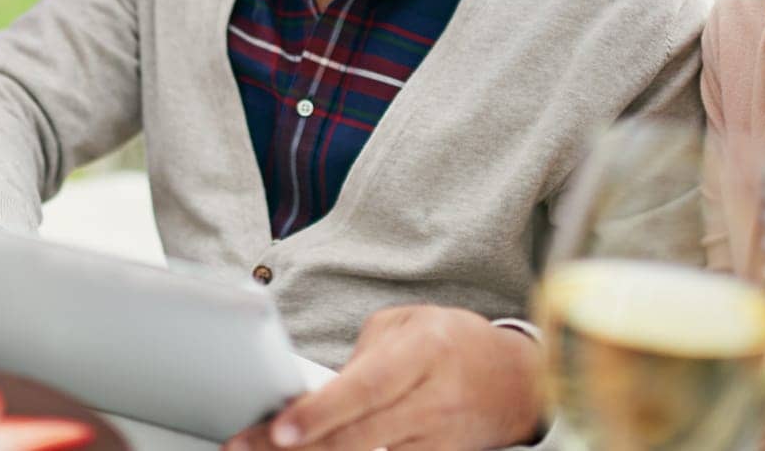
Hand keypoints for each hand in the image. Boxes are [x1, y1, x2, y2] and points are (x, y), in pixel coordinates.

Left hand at [224, 307, 542, 450]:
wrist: (518, 381)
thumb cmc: (451, 343)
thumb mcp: (408, 325)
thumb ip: (362, 355)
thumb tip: (315, 388)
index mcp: (424, 353)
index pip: (365, 388)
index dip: (321, 412)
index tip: (280, 429)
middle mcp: (434, 401)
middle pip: (359, 437)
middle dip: (298, 447)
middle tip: (246, 446)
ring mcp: (439, 440)